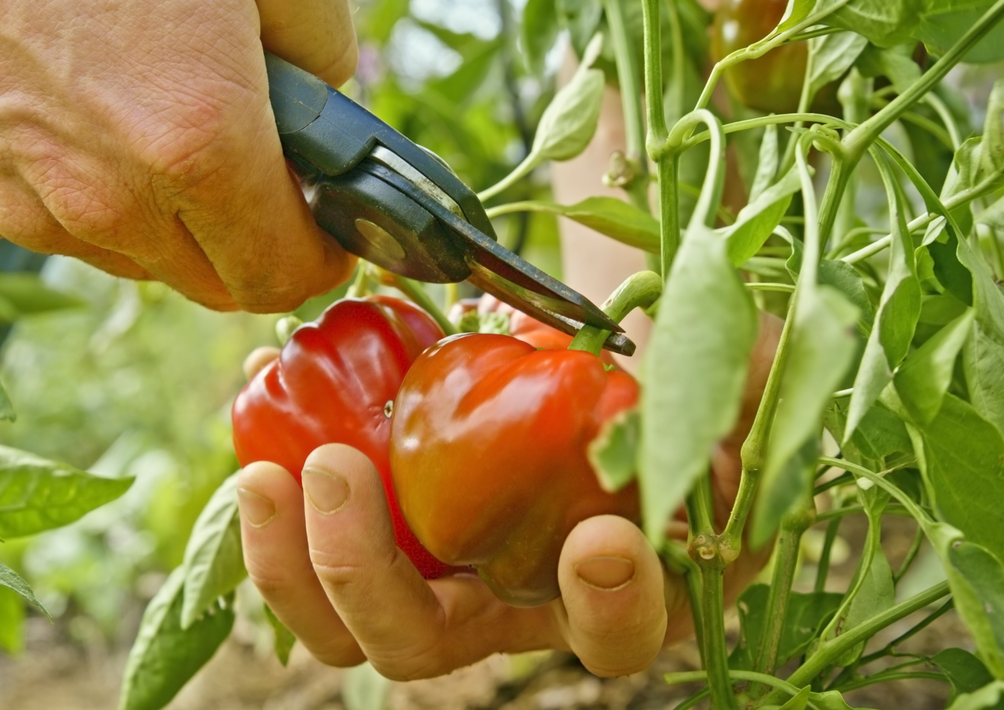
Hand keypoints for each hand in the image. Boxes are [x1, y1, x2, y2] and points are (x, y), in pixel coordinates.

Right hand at [0, 0, 355, 310]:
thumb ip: (320, 47)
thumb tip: (324, 107)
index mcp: (199, 140)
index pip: (284, 276)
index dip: (316, 257)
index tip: (322, 229)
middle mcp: (111, 199)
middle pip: (213, 283)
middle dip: (246, 239)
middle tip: (246, 162)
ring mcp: (29, 208)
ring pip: (133, 258)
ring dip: (160, 215)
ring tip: (140, 111)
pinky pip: (53, 226)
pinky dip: (78, 192)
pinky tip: (67, 109)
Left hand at [233, 317, 778, 679]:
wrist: (594, 356)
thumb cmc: (670, 377)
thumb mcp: (727, 369)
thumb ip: (744, 384)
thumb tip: (736, 382)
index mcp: (615, 591)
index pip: (616, 633)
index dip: (610, 603)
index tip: (605, 538)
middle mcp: (509, 604)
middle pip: (428, 646)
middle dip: (370, 577)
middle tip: (340, 469)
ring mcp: (436, 574)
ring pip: (344, 618)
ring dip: (291, 559)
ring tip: (262, 472)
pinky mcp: (380, 526)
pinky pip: (309, 544)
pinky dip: (275, 501)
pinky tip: (258, 406)